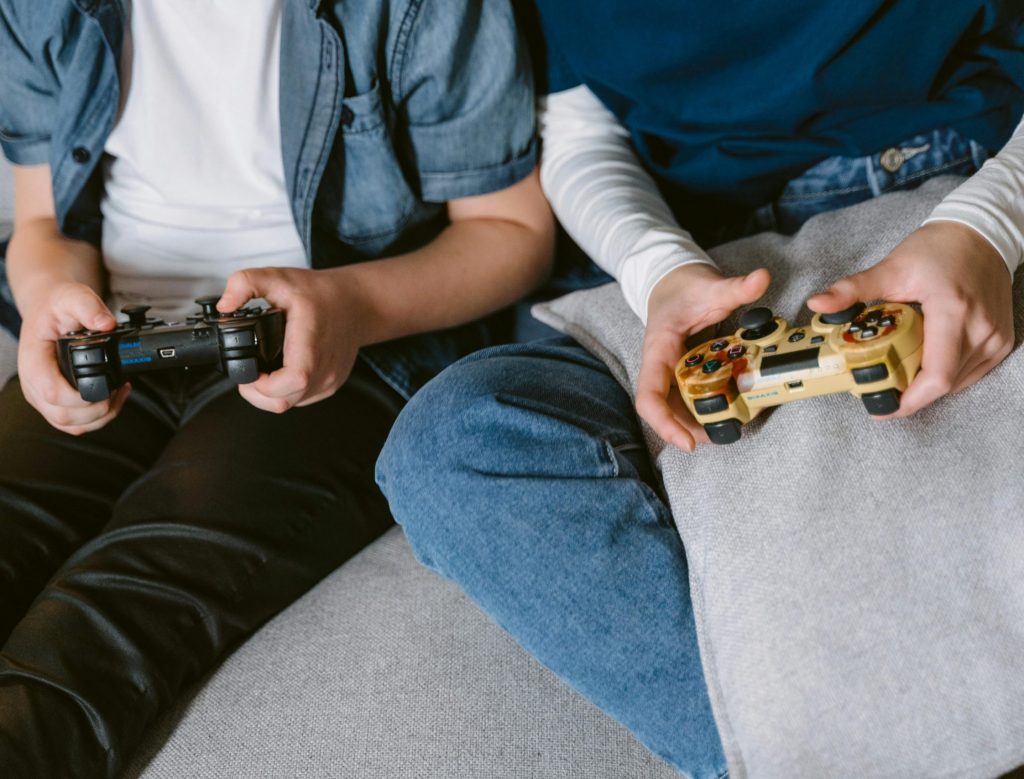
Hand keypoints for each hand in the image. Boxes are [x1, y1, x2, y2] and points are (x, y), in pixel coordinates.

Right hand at [17, 282, 129, 433]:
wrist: (47, 309)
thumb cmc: (57, 306)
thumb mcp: (72, 296)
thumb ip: (88, 307)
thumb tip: (106, 324)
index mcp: (32, 361)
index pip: (52, 392)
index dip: (81, 398)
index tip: (107, 388)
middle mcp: (34, 383)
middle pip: (63, 416)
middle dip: (97, 410)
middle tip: (120, 390)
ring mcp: (43, 396)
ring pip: (70, 425)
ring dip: (100, 417)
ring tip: (120, 393)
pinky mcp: (54, 402)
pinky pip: (74, 423)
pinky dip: (97, 418)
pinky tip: (112, 398)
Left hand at [217, 267, 367, 412]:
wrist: (356, 303)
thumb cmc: (320, 294)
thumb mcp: (278, 277)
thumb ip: (245, 284)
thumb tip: (224, 305)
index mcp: (310, 342)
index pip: (293, 379)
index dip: (264, 385)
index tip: (250, 372)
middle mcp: (324, 366)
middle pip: (284, 401)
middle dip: (257, 394)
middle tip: (247, 374)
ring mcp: (329, 379)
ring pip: (291, 403)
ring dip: (270, 394)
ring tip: (262, 374)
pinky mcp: (331, 385)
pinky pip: (302, 399)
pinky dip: (286, 392)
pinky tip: (280, 373)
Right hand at [636, 263, 770, 450]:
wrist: (672, 282)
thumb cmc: (683, 288)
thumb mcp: (709, 287)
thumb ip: (735, 287)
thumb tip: (762, 278)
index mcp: (657, 351)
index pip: (649, 396)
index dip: (664, 423)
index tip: (689, 442)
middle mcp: (659, 368)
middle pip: (664, 411)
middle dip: (687, 430)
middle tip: (720, 437)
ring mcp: (670, 373)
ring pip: (676, 408)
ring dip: (697, 424)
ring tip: (726, 430)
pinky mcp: (682, 374)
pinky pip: (688, 398)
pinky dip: (705, 408)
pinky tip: (727, 411)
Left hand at [807, 221, 1013, 416]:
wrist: (981, 234)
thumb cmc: (939, 249)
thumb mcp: (892, 267)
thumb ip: (852, 289)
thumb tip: (817, 304)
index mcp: (953, 311)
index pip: (937, 375)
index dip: (910, 399)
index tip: (883, 406)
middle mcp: (981, 328)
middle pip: (944, 383)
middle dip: (910, 391)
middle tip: (881, 385)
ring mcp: (995, 336)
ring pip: (958, 382)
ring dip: (927, 383)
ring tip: (900, 367)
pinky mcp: (1001, 341)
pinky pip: (971, 372)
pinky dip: (946, 373)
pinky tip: (925, 359)